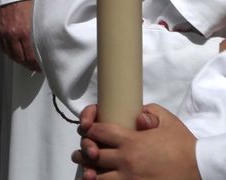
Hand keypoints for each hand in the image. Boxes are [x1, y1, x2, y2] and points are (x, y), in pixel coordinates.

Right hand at [0, 0, 40, 71]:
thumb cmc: (28, 2)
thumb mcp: (38, 18)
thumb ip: (40, 33)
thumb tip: (47, 45)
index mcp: (26, 32)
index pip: (31, 56)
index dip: (37, 65)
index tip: (42, 67)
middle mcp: (14, 34)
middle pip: (21, 58)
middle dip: (29, 65)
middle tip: (36, 68)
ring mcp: (5, 33)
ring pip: (11, 54)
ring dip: (19, 61)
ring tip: (26, 63)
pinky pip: (3, 47)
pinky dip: (9, 53)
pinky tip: (15, 55)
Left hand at [74, 103, 197, 179]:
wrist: (200, 168)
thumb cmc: (183, 145)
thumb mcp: (168, 121)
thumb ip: (148, 112)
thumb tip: (134, 115)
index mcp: (131, 141)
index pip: (97, 131)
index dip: (89, 128)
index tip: (89, 128)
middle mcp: (126, 161)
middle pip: (91, 154)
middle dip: (84, 150)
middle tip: (84, 151)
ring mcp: (129, 179)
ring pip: (96, 176)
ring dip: (89, 170)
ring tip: (87, 168)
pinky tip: (98, 179)